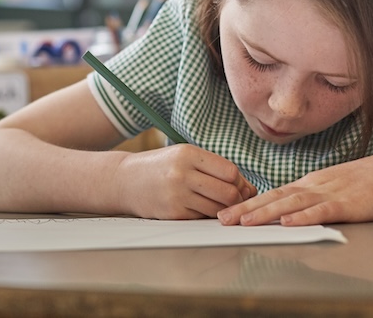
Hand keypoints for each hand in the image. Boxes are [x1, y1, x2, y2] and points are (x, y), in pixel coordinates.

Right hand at [114, 144, 257, 219]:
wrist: (124, 180)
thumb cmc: (159, 167)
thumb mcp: (183, 156)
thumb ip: (214, 168)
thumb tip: (248, 188)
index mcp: (187, 154)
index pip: (230, 172)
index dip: (239, 181)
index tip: (238, 185)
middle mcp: (181, 174)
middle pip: (228, 192)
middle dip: (236, 198)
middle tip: (233, 199)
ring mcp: (176, 195)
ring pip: (217, 209)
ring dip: (223, 210)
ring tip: (217, 204)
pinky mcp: (172, 213)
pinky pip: (202, 218)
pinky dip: (206, 215)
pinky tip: (200, 208)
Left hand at [218, 151, 372, 225]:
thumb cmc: (370, 182)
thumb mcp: (334, 188)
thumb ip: (313, 199)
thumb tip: (290, 212)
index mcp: (311, 183)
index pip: (274, 192)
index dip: (249, 202)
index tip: (226, 211)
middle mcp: (315, 186)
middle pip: (275, 196)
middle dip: (246, 208)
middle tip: (222, 218)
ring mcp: (331, 193)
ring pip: (292, 203)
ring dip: (266, 212)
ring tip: (244, 221)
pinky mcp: (349, 204)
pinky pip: (322, 210)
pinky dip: (303, 216)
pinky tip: (287, 222)